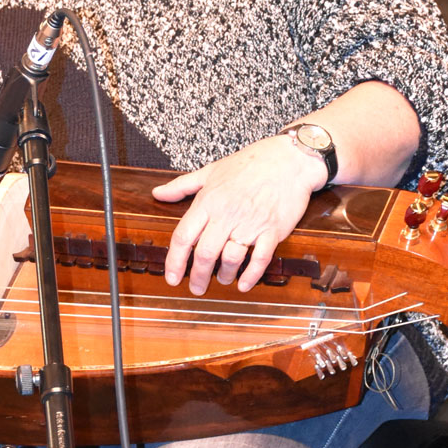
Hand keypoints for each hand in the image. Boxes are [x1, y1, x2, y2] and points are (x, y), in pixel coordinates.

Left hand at [152, 137, 325, 294]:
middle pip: (204, 254)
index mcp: (208, 201)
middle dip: (197, 276)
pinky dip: (250, 276)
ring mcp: (250, 223)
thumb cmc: (250, 163)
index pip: (183, 237)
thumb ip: (182, 185)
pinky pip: (260, 259)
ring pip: (230, 259)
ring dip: (224, 275)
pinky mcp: (273, 230)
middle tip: (196, 288)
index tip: (172, 277)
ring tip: (222, 280)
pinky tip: (244, 284)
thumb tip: (158, 193)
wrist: (289, 159)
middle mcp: (227, 214)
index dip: (174, 261)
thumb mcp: (211, 170)